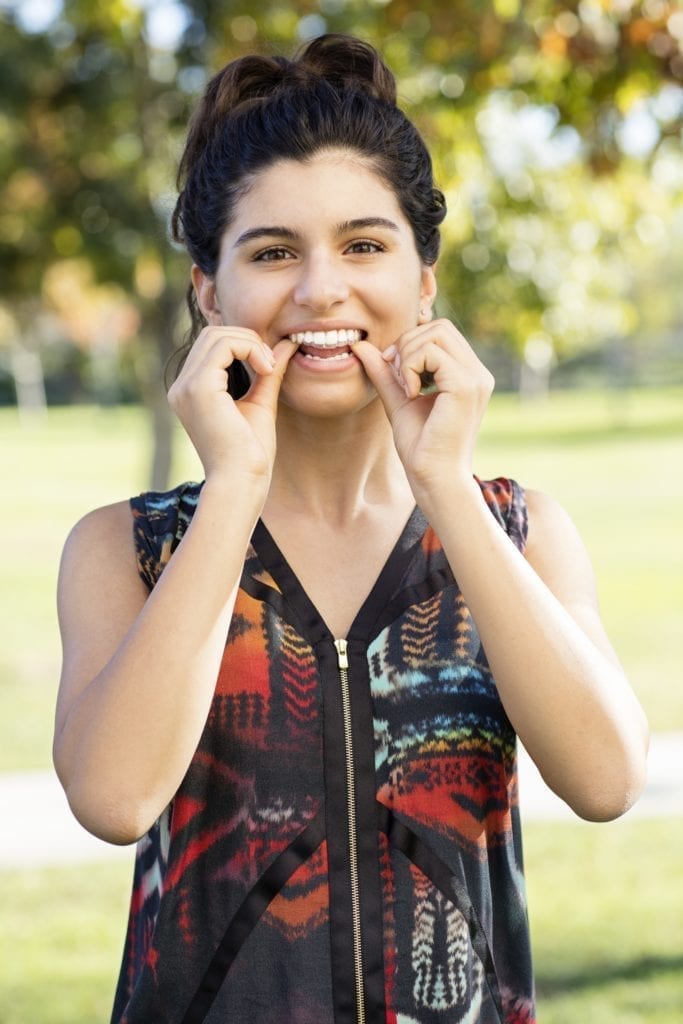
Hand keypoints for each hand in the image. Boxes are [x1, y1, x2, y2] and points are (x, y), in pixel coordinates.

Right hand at [167, 327, 296, 484]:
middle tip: (271, 363)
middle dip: (247, 338)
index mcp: (190, 391)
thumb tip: (287, 343)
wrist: (242, 481)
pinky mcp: (199, 388)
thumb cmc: (250, 453)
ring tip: (269, 368)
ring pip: (217, 334)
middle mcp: (181, 387)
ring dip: (250, 342)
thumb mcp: (261, 403)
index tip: (269, 366)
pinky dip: (250, 349)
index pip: (211, 345)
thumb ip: (269, 371)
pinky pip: (224, 346)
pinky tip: (266, 370)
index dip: (244, 344)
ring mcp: (186, 386)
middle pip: (211, 334)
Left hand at [352, 319, 493, 496]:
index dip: (411, 342)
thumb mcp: (398, 399)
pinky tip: (411, 395)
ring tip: (405, 388)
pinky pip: (431, 353)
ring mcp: (476, 378)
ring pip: (435, 334)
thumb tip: (360, 344)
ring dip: (408, 356)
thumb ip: (384, 372)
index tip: (394, 370)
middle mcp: (478, 372)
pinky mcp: (465, 386)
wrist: (434, 478)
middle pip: (439, 326)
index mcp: (468, 374)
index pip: (440, 331)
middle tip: (396, 376)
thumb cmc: (420, 446)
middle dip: (408, 344)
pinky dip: (411, 368)